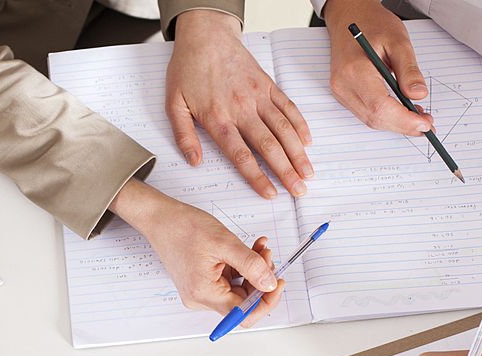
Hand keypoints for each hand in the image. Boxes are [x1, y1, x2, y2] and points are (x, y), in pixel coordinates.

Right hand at [111, 180, 284, 323]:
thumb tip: (270, 285)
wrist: (161, 219)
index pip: (243, 314)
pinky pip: (229, 281)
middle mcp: (200, 298)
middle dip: (260, 280)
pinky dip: (242, 267)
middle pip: (242, 302)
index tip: (277, 283)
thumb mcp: (225, 244)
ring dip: (253, 270)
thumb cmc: (183, 228)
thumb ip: (251, 266)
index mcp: (204, 293)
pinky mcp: (202, 282)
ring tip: (258, 248)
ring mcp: (200, 291)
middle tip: (268, 256)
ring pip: (238, 289)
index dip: (265, 301)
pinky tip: (247, 250)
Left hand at [167, 9, 312, 198]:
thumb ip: (183, 136)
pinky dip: (300, 125)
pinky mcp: (267, 85)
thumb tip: (194, 162)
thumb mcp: (173, 105)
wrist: (205, 36)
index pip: (241, 155)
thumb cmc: (187, 70)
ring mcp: (258, 96)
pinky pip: (288, 107)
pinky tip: (307, 142)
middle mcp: (241, 109)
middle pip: (268, 146)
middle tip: (299, 191)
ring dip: (298, 153)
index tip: (270, 193)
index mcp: (218, 119)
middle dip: (286, 171)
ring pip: (283, 129)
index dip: (257, 177)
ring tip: (308, 173)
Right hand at [323, 0, 433, 134]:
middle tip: (427, 123)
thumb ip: (409, 70)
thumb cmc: (373, 24)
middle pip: (374, 118)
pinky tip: (402, 112)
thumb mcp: (399, 41)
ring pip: (370, 120)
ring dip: (396, 124)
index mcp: (355, 71)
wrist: (350, 17)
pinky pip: (366, 114)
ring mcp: (340, 92)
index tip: (425, 122)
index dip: (404, 120)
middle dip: (403, 125)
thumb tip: (419, 95)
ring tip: (418, 118)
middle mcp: (343, 85)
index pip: (380, 107)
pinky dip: (386, 117)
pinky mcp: (343, 95)